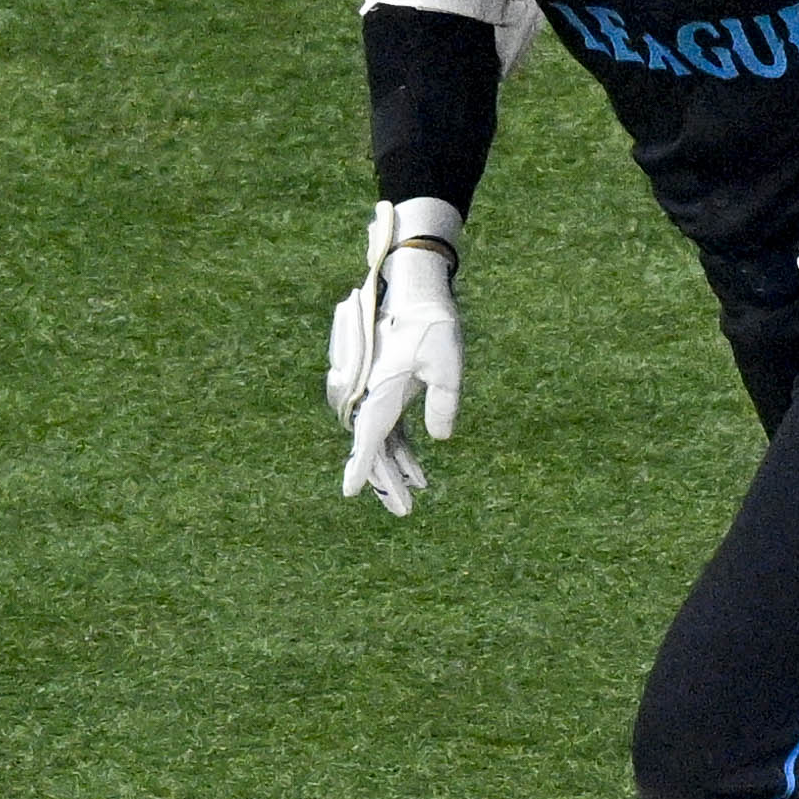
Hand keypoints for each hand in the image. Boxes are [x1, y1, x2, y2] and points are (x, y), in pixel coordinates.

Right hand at [324, 197, 464, 513]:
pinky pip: (389, 426)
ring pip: (381, 439)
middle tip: (405, 512)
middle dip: (387, 480)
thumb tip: (440, 438)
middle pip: (374, 446)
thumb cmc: (433, 321)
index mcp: (380, 389)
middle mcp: (370, 393)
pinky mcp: (386, 388)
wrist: (416, 286)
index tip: (350, 492)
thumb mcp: (448, 361)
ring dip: (396, 465)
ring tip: (417, 493)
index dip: (361, 466)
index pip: (368, 436)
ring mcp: (376, 391)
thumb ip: (444, 400)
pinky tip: (419, 471)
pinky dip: (402, 447)